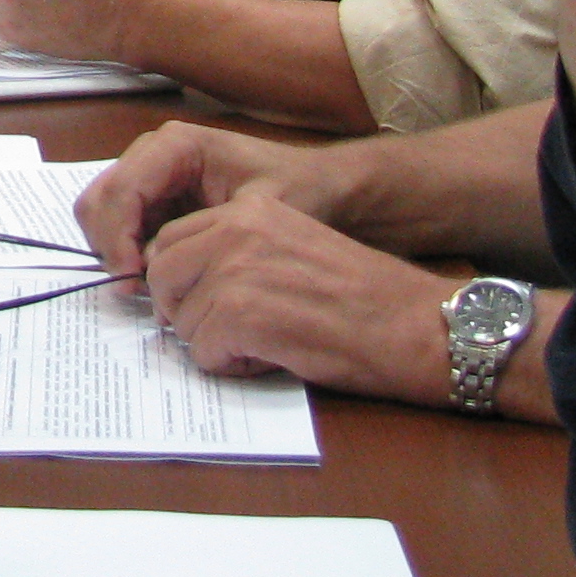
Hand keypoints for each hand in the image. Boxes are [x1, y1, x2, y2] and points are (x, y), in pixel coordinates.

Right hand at [72, 121, 350, 276]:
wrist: (322, 186)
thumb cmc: (298, 193)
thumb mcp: (259, 214)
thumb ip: (204, 237)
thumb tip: (155, 268)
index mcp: (176, 146)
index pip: (121, 190)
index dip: (117, 238)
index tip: (133, 282)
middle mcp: (154, 153)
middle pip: (99, 198)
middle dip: (109, 246)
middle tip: (135, 290)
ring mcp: (151, 174)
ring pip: (101, 212)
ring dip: (114, 251)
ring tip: (146, 287)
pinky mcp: (155, 197)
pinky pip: (120, 224)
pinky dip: (125, 253)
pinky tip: (154, 277)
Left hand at [138, 194, 460, 407]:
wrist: (413, 324)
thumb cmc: (362, 296)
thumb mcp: (292, 247)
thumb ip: (237, 252)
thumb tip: (182, 283)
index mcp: (248, 211)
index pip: (172, 241)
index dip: (181, 280)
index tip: (199, 302)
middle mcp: (235, 231)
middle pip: (162, 276)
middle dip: (183, 310)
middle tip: (222, 331)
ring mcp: (234, 271)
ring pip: (181, 320)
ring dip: (213, 342)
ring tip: (263, 344)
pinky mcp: (240, 315)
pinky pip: (203, 352)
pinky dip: (232, 365)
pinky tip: (272, 358)